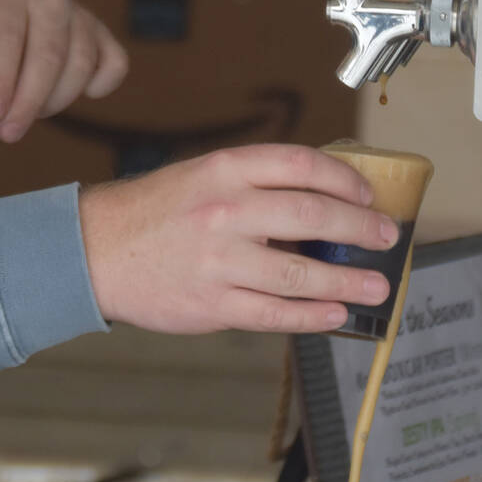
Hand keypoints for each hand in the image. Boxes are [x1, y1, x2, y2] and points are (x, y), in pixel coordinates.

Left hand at [0, 0, 128, 141]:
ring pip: (82, 64)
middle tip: (8, 134)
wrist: (6, 23)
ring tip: (27, 111)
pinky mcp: (103, 34)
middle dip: (29, 101)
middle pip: (49, 55)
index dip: (2, 80)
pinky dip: (101, 85)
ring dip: (56, 100)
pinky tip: (79, 94)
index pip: (8, 38)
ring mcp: (82, 14)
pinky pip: (115, 64)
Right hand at [76, 144, 398, 333]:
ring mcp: (219, 260)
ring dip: (348, 282)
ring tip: (376, 286)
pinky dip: (312, 316)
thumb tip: (323, 203)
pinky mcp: (212, 305)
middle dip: (360, 229)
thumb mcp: (202, 176)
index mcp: (225, 169)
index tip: (368, 194)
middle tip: (387, 237)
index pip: (301, 165)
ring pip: (300, 274)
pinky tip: (335, 314)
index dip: (344, 179)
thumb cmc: (155, 212)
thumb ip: (255, 185)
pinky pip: (275, 314)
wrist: (94, 251)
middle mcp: (225, 210)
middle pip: (312, 216)